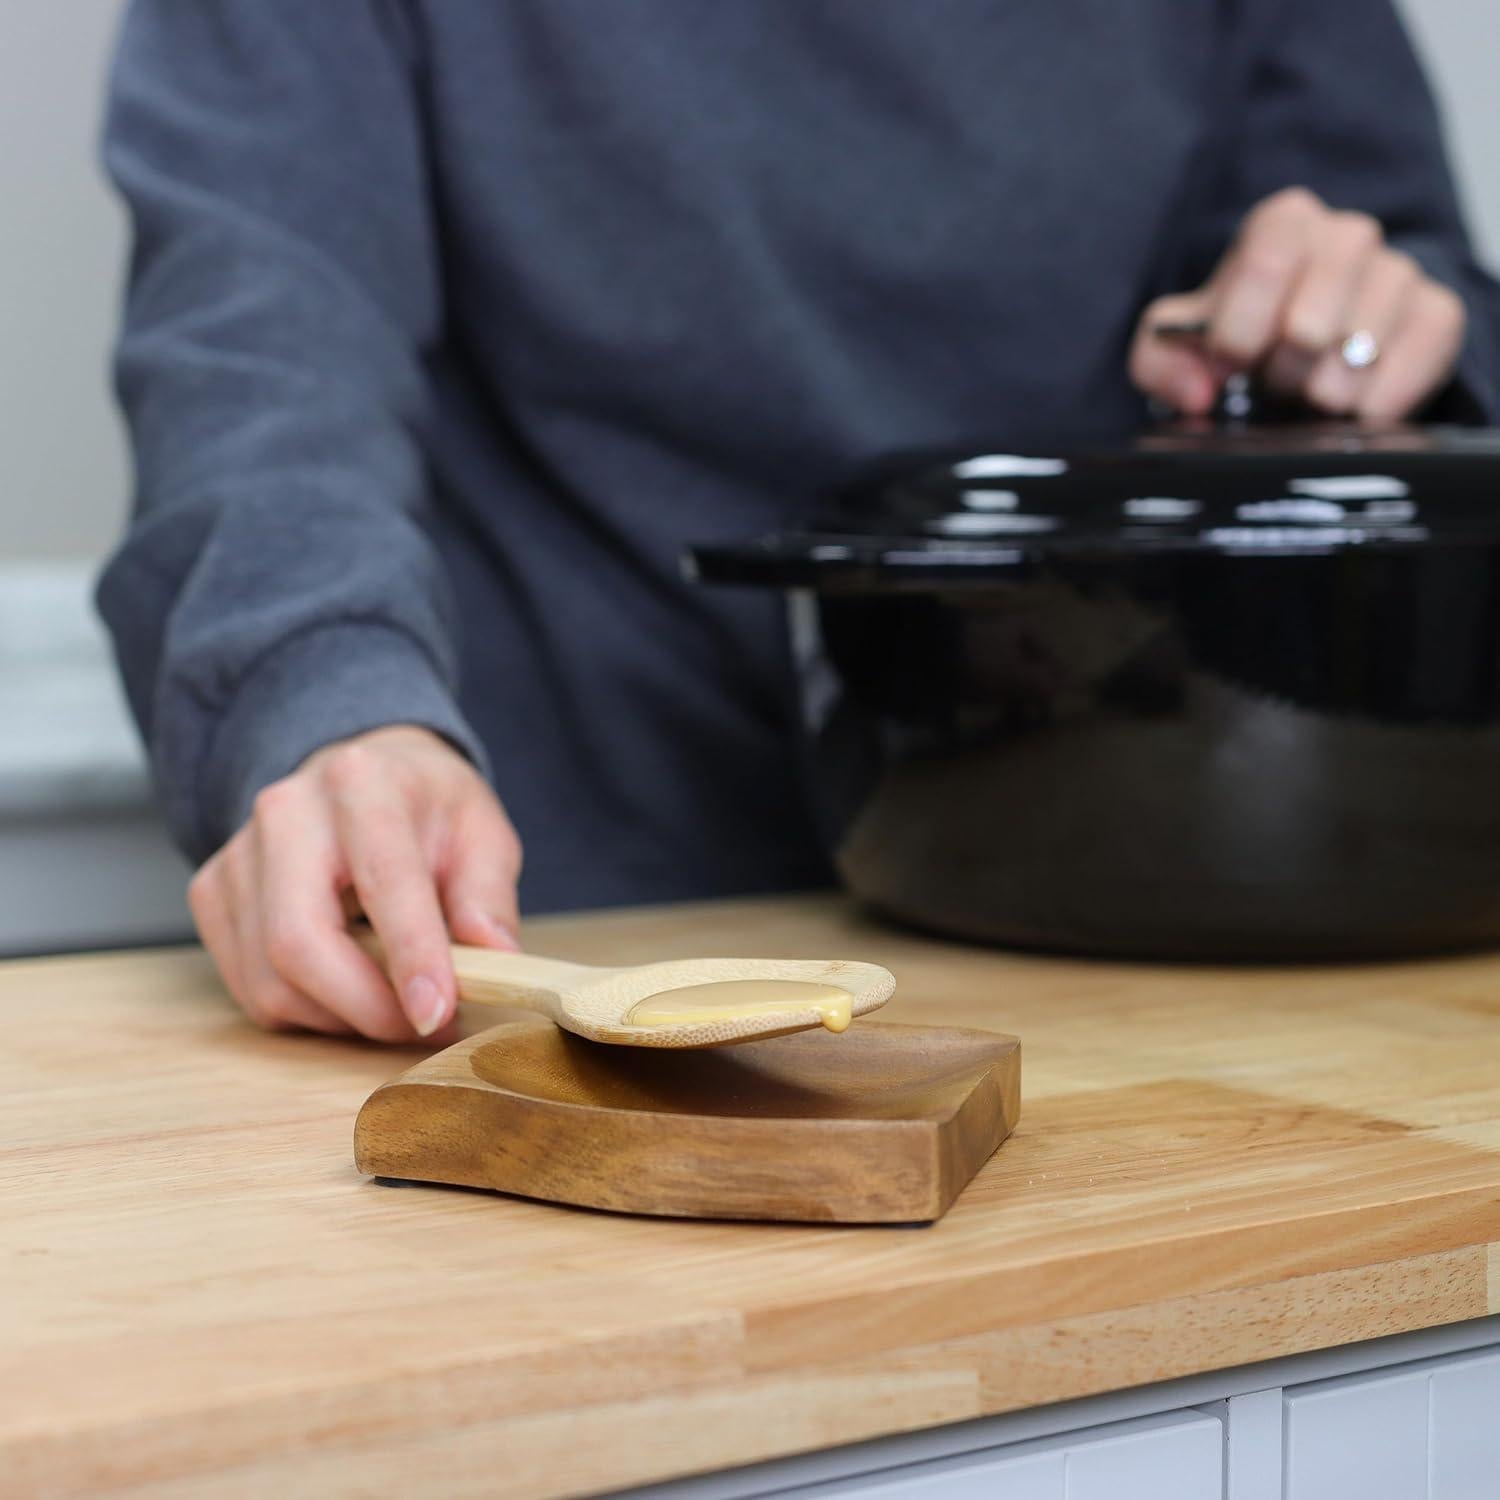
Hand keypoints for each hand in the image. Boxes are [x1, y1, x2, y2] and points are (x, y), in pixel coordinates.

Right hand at [188, 725, 521, 1040]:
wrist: (363, 776)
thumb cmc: (427, 811)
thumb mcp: (483, 835)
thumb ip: (488, 898)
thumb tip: (495, 961)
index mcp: (363, 783)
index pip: (383, 880)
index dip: (411, 956)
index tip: (437, 1015)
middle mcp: (286, 812)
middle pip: (298, 940)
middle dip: (365, 1006)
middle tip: (421, 1028)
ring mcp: (238, 853)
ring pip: (269, 978)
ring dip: (339, 1017)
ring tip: (393, 1007)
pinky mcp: (212, 893)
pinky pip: (248, 986)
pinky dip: (305, 1011)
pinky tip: (348, 990)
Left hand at [1130, 186, 1465, 421]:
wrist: (1301, 358)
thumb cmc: (1239, 342)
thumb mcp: (1180, 348)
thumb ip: (1161, 360)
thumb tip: (1196, 393)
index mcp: (1283, 225)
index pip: (1268, 254)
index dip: (1242, 323)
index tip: (1232, 361)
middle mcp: (1347, 237)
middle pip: (1313, 313)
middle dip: (1281, 365)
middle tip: (1272, 382)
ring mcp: (1397, 273)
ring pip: (1360, 343)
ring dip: (1323, 388)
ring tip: (1307, 394)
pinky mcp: (1436, 316)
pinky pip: (1413, 359)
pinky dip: (1374, 400)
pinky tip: (1349, 410)